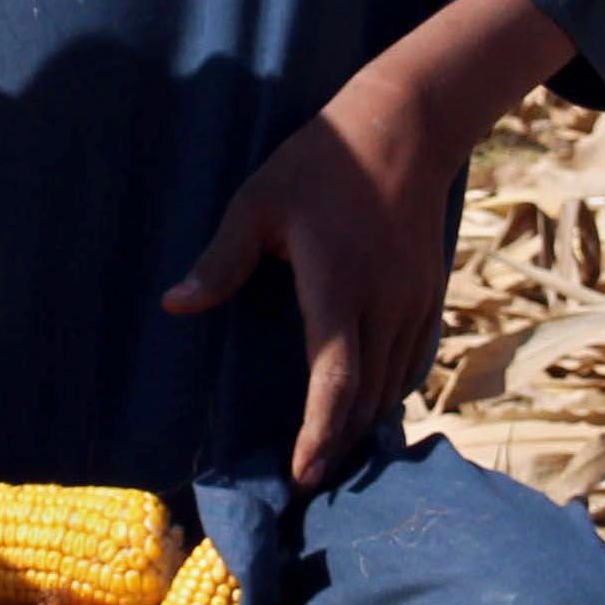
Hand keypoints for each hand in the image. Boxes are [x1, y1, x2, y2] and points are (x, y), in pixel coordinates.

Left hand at [163, 0, 573, 486]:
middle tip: (308, 480)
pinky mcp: (430, 292)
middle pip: (366, 398)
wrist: (407, 124)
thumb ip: (221, 260)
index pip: (335, 382)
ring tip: (331, 453)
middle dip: (338, 445)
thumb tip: (174, 306)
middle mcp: (385, 303)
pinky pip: (413, 359)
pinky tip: (367, 405)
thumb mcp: (258, 202)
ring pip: (393, 384)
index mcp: (339, 287)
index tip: (302, 474)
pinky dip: (390, 390)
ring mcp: (414, 300)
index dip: (320, 435)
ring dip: (364, 422)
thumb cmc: (322, 160)